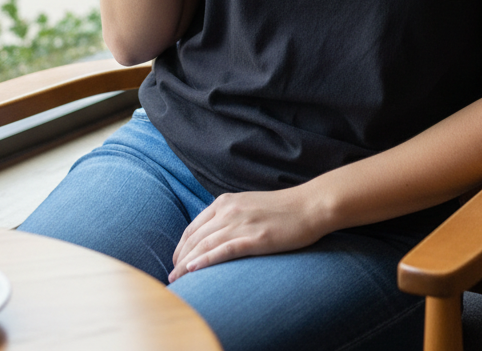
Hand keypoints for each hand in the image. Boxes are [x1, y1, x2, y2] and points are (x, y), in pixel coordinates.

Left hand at [168, 187, 324, 280]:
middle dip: (180, 258)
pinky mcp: (254, 238)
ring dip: (187, 264)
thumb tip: (213, 235)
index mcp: (225, 201)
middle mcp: (229, 210)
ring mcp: (241, 223)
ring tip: (176, 280)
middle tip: (172, 276)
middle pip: (195, 237)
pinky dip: (205, 261)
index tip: (177, 261)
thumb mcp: (248, 206)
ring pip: (205, 246)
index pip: (194, 226)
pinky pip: (223, 250)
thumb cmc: (282, 209)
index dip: (181, 246)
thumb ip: (229, 216)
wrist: (309, 206)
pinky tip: (192, 270)